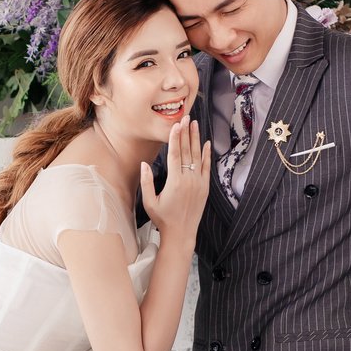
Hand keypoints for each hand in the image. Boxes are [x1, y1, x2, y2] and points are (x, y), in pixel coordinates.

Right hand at [140, 119, 210, 244]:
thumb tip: (144, 164)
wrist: (181, 233)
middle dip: (186, 133)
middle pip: (186, 151)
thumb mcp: (149, 202)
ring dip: (196, 139)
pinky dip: (206, 155)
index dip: (175, 138)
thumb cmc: (162, 219)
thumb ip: (147, 182)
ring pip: (197, 156)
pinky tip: (206, 143)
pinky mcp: (205, 187)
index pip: (174, 154)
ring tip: (195, 124)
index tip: (176, 125)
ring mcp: (198, 183)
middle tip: (186, 117)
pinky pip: (206, 167)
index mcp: (174, 182)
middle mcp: (188, 180)